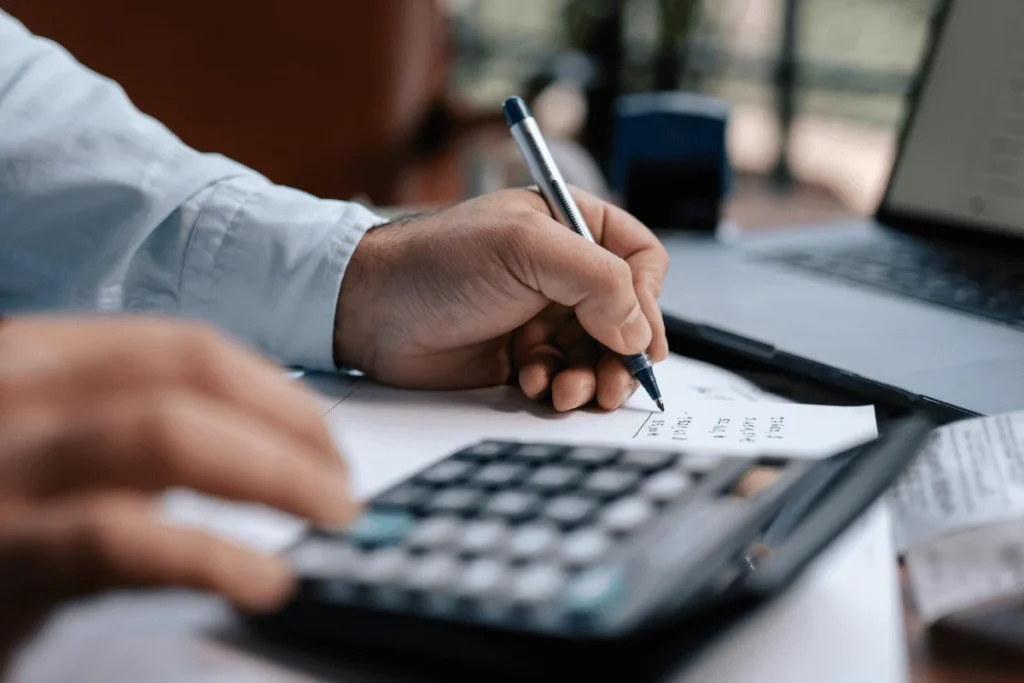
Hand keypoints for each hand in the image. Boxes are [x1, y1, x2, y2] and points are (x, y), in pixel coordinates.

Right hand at [0, 317, 355, 660]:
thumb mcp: (47, 452)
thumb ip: (127, 430)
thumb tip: (256, 440)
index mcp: (33, 357)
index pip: (183, 348)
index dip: (274, 391)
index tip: (324, 438)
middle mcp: (11, 387)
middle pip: (189, 377)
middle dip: (290, 427)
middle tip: (342, 484)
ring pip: (168, 434)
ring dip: (275, 474)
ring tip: (332, 516)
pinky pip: (123, 539)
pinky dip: (213, 556)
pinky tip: (266, 580)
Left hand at [335, 187, 668, 410]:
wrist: (369, 309)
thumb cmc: (439, 262)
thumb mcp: (526, 249)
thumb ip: (597, 280)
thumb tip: (638, 332)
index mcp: (570, 228)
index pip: (640, 261)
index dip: (648, 302)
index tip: (642, 341)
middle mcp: (561, 272)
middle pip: (625, 318)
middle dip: (621, 355)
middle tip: (611, 385)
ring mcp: (541, 316)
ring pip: (596, 355)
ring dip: (589, 377)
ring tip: (566, 390)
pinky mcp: (520, 356)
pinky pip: (561, 378)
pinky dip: (554, 387)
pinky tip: (529, 383)